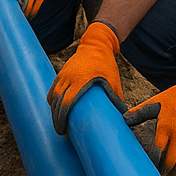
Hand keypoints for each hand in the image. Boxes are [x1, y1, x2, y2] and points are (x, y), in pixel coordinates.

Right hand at [47, 20, 124, 134]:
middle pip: (56, 101)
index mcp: (81, 81)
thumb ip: (116, 99)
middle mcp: (69, 77)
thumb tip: (123, 118)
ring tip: (57, 121)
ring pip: (53, 94)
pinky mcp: (62, 71)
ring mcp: (63, 73)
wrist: (96, 44)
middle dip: (56, 117)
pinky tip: (54, 107)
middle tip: (60, 131)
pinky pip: (53, 87)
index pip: (66, 102)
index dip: (62, 117)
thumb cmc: (106, 64)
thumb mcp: (114, 81)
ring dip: (52, 109)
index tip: (63, 130)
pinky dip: (52, 98)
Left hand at [124, 62, 175, 175]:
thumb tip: (124, 119)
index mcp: (164, 127)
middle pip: (171, 160)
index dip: (154, 162)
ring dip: (175, 172)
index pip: (157, 150)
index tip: (150, 169)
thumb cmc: (174, 98)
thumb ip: (139, 112)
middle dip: (164, 172)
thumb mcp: (155, 102)